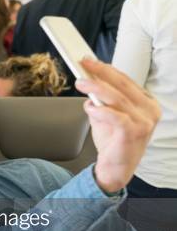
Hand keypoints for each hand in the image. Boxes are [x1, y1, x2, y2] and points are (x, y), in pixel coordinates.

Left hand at [75, 59, 160, 192]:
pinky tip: (90, 108)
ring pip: (117, 98)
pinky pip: (115, 116)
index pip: (126, 81)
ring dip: (96, 88)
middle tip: (83, 64)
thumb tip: (88, 84)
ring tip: (80, 83)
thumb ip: (101, 101)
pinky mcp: (134, 132)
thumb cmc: (113, 142)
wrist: (116, 169)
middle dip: (101, 72)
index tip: (90, 62)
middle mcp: (149, 110)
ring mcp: (144, 121)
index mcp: (146, 103)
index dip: (107, 70)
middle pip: (122, 85)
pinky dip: (100, 110)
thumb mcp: (106, 116)